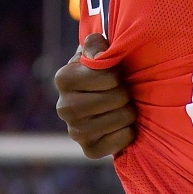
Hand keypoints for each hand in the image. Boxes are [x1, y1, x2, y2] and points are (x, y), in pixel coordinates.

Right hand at [54, 34, 135, 158]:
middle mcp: (64, 107)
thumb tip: (98, 53)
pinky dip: (128, 131)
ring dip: (129, 111)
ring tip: (121, 106)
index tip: (114, 74)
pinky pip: (122, 139)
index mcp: (63, 78)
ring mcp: (74, 131)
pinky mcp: (88, 150)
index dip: (118, 74)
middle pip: (116, 98)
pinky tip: (120, 124)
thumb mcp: (100, 50)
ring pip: (121, 118)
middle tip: (120, 92)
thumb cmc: (105, 69)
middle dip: (125, 92)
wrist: (104, 98)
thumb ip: (97, 44)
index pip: (109, 76)